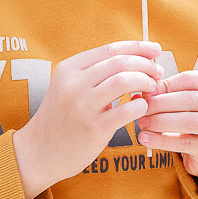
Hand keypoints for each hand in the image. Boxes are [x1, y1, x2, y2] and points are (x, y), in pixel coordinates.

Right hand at [11, 41, 162, 198]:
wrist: (40, 151)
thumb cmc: (62, 118)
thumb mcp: (68, 87)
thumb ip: (94, 73)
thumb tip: (135, 59)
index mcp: (68, 69)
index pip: (110, 49)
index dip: (138, 47)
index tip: (156, 50)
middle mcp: (73, 84)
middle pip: (120, 63)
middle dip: (146, 65)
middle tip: (157, 73)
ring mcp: (82, 106)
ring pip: (124, 81)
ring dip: (145, 82)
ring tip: (151, 90)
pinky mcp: (93, 128)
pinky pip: (127, 110)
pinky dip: (141, 105)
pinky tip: (142, 107)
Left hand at [135, 69, 197, 177]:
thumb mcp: (190, 98)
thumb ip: (171, 90)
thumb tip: (145, 90)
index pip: (190, 79)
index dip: (166, 84)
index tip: (146, 91)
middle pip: (190, 99)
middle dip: (161, 103)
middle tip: (141, 107)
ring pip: (188, 121)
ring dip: (160, 121)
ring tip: (142, 122)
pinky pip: (184, 143)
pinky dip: (161, 140)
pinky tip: (145, 138)